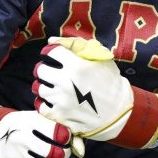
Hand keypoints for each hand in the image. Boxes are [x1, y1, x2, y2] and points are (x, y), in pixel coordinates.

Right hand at [0, 107, 71, 157]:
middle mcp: (21, 141)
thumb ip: (57, 125)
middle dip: (65, 153)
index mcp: (28, 124)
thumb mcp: (35, 117)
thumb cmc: (20, 126)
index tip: (64, 137)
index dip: (66, 137)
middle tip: (63, 151)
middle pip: (56, 154)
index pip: (58, 133)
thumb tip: (78, 144)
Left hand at [33, 37, 157, 147]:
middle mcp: (66, 82)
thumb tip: (51, 40)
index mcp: (77, 65)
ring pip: (39, 88)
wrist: (118, 111)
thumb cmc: (110, 81)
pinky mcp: (60, 116)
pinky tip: (54, 101)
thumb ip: (76, 45)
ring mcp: (62, 100)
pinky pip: (41, 107)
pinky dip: (45, 103)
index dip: (50, 52)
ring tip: (55, 87)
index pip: (51, 52)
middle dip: (45, 69)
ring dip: (45, 86)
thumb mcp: (100, 58)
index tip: (53, 56)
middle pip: (40, 70)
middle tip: (52, 72)